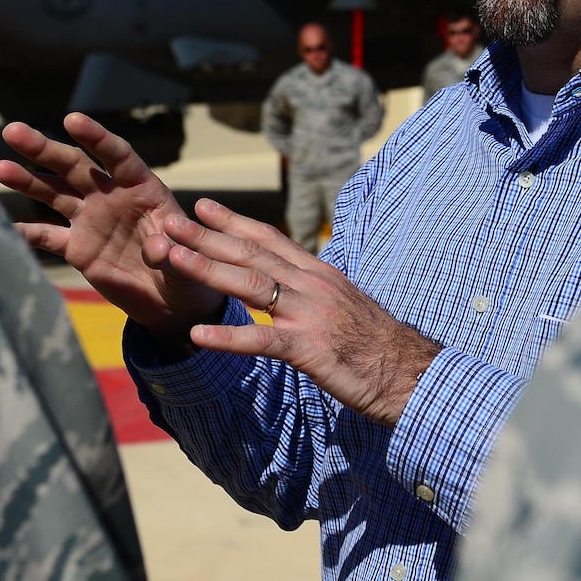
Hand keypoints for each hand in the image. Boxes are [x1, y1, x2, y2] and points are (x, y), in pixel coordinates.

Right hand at [0, 113, 224, 340]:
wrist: (173, 302)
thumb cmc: (189, 270)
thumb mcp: (189, 260)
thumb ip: (173, 250)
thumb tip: (158, 248)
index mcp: (143, 188)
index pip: (117, 155)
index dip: (96, 137)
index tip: (72, 120)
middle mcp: (111, 196)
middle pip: (74, 166)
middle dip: (44, 149)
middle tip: (13, 131)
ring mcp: (91, 220)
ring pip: (54, 193)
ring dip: (27, 180)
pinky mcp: (78, 248)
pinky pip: (47, 237)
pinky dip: (24, 234)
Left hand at [149, 198, 442, 424]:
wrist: (411, 373)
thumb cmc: (378, 346)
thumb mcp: (344, 307)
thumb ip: (315, 293)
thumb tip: (292, 287)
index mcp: (320, 275)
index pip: (271, 240)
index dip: (234, 222)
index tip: (203, 207)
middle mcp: (313, 286)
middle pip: (252, 254)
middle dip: (206, 237)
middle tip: (169, 221)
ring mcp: (311, 315)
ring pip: (251, 285)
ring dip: (207, 269)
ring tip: (171, 258)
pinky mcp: (310, 349)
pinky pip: (262, 341)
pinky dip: (228, 336)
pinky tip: (198, 334)